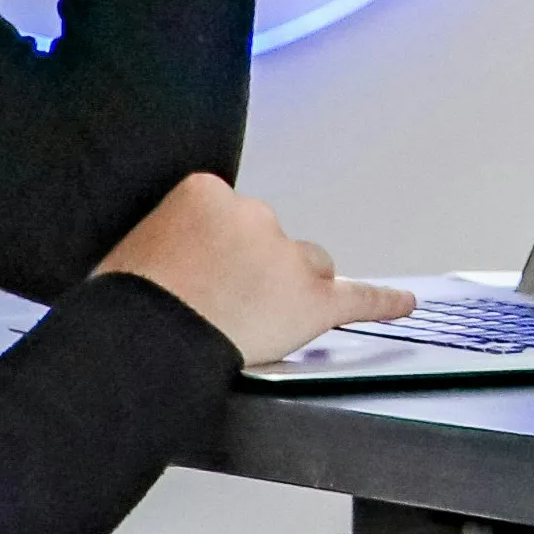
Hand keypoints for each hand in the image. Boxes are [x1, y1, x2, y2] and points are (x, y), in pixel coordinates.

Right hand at [99, 172, 409, 365]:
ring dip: (289, 292)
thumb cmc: (129, 302)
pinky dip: (384, 303)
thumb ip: (172, 243)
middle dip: (254, 271)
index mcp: (207, 193)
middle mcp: (255, 216)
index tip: (199, 274)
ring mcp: (288, 257)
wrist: (142, 340)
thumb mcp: (134, 248)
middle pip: (272, 242)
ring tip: (249, 324)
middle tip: (216, 307)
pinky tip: (404, 303)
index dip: (216, 254)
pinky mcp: (313, 301)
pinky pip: (360, 298)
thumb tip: (177, 262)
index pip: (230, 217)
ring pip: (307, 269)